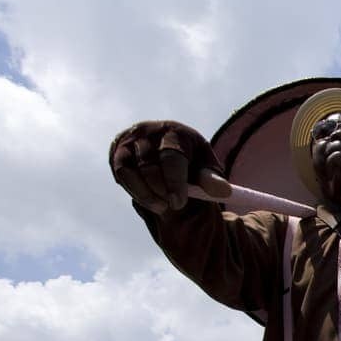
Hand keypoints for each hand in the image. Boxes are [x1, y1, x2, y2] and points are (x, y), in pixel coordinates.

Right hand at [110, 120, 229, 213]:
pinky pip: (121, 173)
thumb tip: (223, 192)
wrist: (169, 147)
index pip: (172, 157)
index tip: (178, 203)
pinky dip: (133, 188)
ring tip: (162, 208)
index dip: (174, 182)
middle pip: (149, 165)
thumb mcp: (205, 167)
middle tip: (172, 206)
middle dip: (160, 189)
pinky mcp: (118, 151)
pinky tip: (148, 200)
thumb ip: (211, 179)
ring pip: (129, 169)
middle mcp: (149, 131)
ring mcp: (130, 140)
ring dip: (144, 193)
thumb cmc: (192, 161)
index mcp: (175, 132)